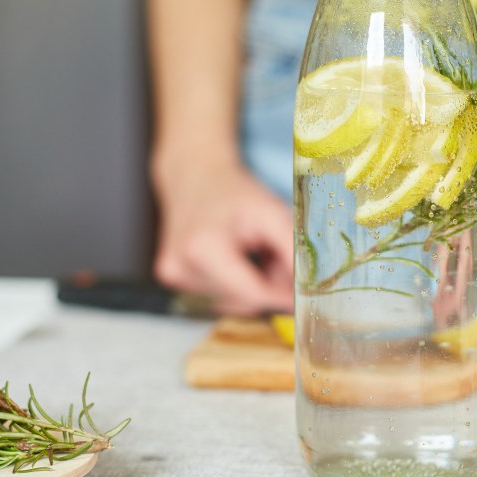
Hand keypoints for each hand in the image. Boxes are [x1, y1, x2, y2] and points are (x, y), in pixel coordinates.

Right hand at [153, 160, 293, 315]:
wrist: (196, 176)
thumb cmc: (234, 193)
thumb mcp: (271, 213)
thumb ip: (290, 251)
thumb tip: (305, 288)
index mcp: (203, 247)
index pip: (250, 292)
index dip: (279, 297)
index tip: (300, 296)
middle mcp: (181, 264)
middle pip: (241, 300)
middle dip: (266, 288)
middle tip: (278, 261)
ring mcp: (173, 273)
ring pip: (229, 300)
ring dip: (250, 285)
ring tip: (254, 252)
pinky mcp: (172, 276)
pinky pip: (215, 293)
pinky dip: (233, 282)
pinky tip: (234, 257)